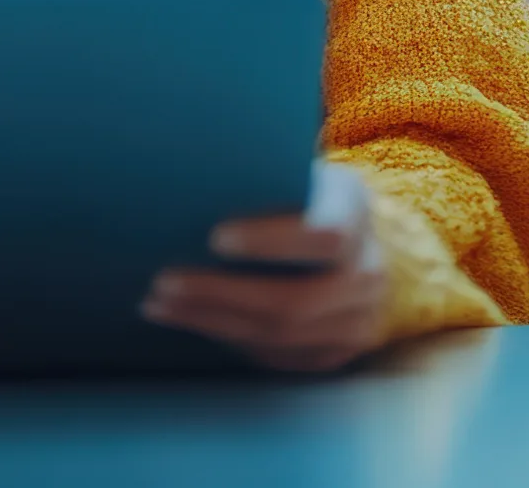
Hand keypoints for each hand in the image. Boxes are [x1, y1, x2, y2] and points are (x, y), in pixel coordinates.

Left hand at [140, 161, 388, 372]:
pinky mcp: (338, 351)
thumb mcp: (298, 173)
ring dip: (213, 323)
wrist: (360, 241)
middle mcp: (368, 273)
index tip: (214, 237)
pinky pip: (280, 356)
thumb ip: (261, 180)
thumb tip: (185, 180)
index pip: (323, 237)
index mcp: (356, 214)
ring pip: (282, 335)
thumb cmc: (305, 196)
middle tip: (164, 282)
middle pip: (295, 300)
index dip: (270, 241)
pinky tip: (192, 321)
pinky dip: (230, 340)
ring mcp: (359, 320)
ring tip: (160, 306)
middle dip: (221, 295)